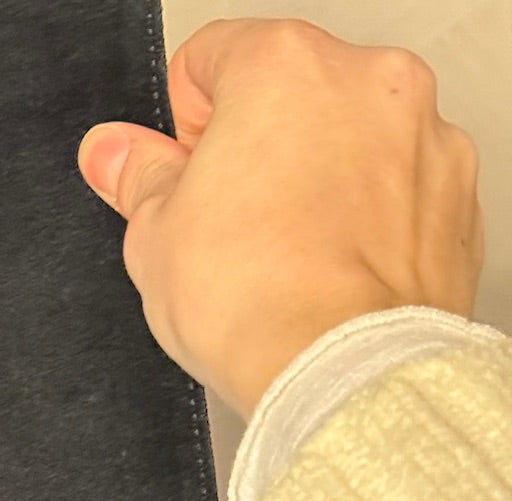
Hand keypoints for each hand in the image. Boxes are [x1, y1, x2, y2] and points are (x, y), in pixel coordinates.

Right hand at [77, 17, 485, 419]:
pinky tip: (334, 272)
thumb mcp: (156, 235)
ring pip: (352, 139)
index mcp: (283, 65)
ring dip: (320, 179)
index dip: (185, 124)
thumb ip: (139, 177)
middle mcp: (366, 81)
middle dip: (260, 147)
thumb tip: (114, 153)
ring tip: (289, 257)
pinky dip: (369, 219)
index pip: (211, 58)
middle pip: (292, 94)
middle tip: (232, 224)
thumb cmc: (256, 302)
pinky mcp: (457, 196)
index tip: (186, 175)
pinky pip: (399, 190)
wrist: (342, 373)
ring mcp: (424, 135)